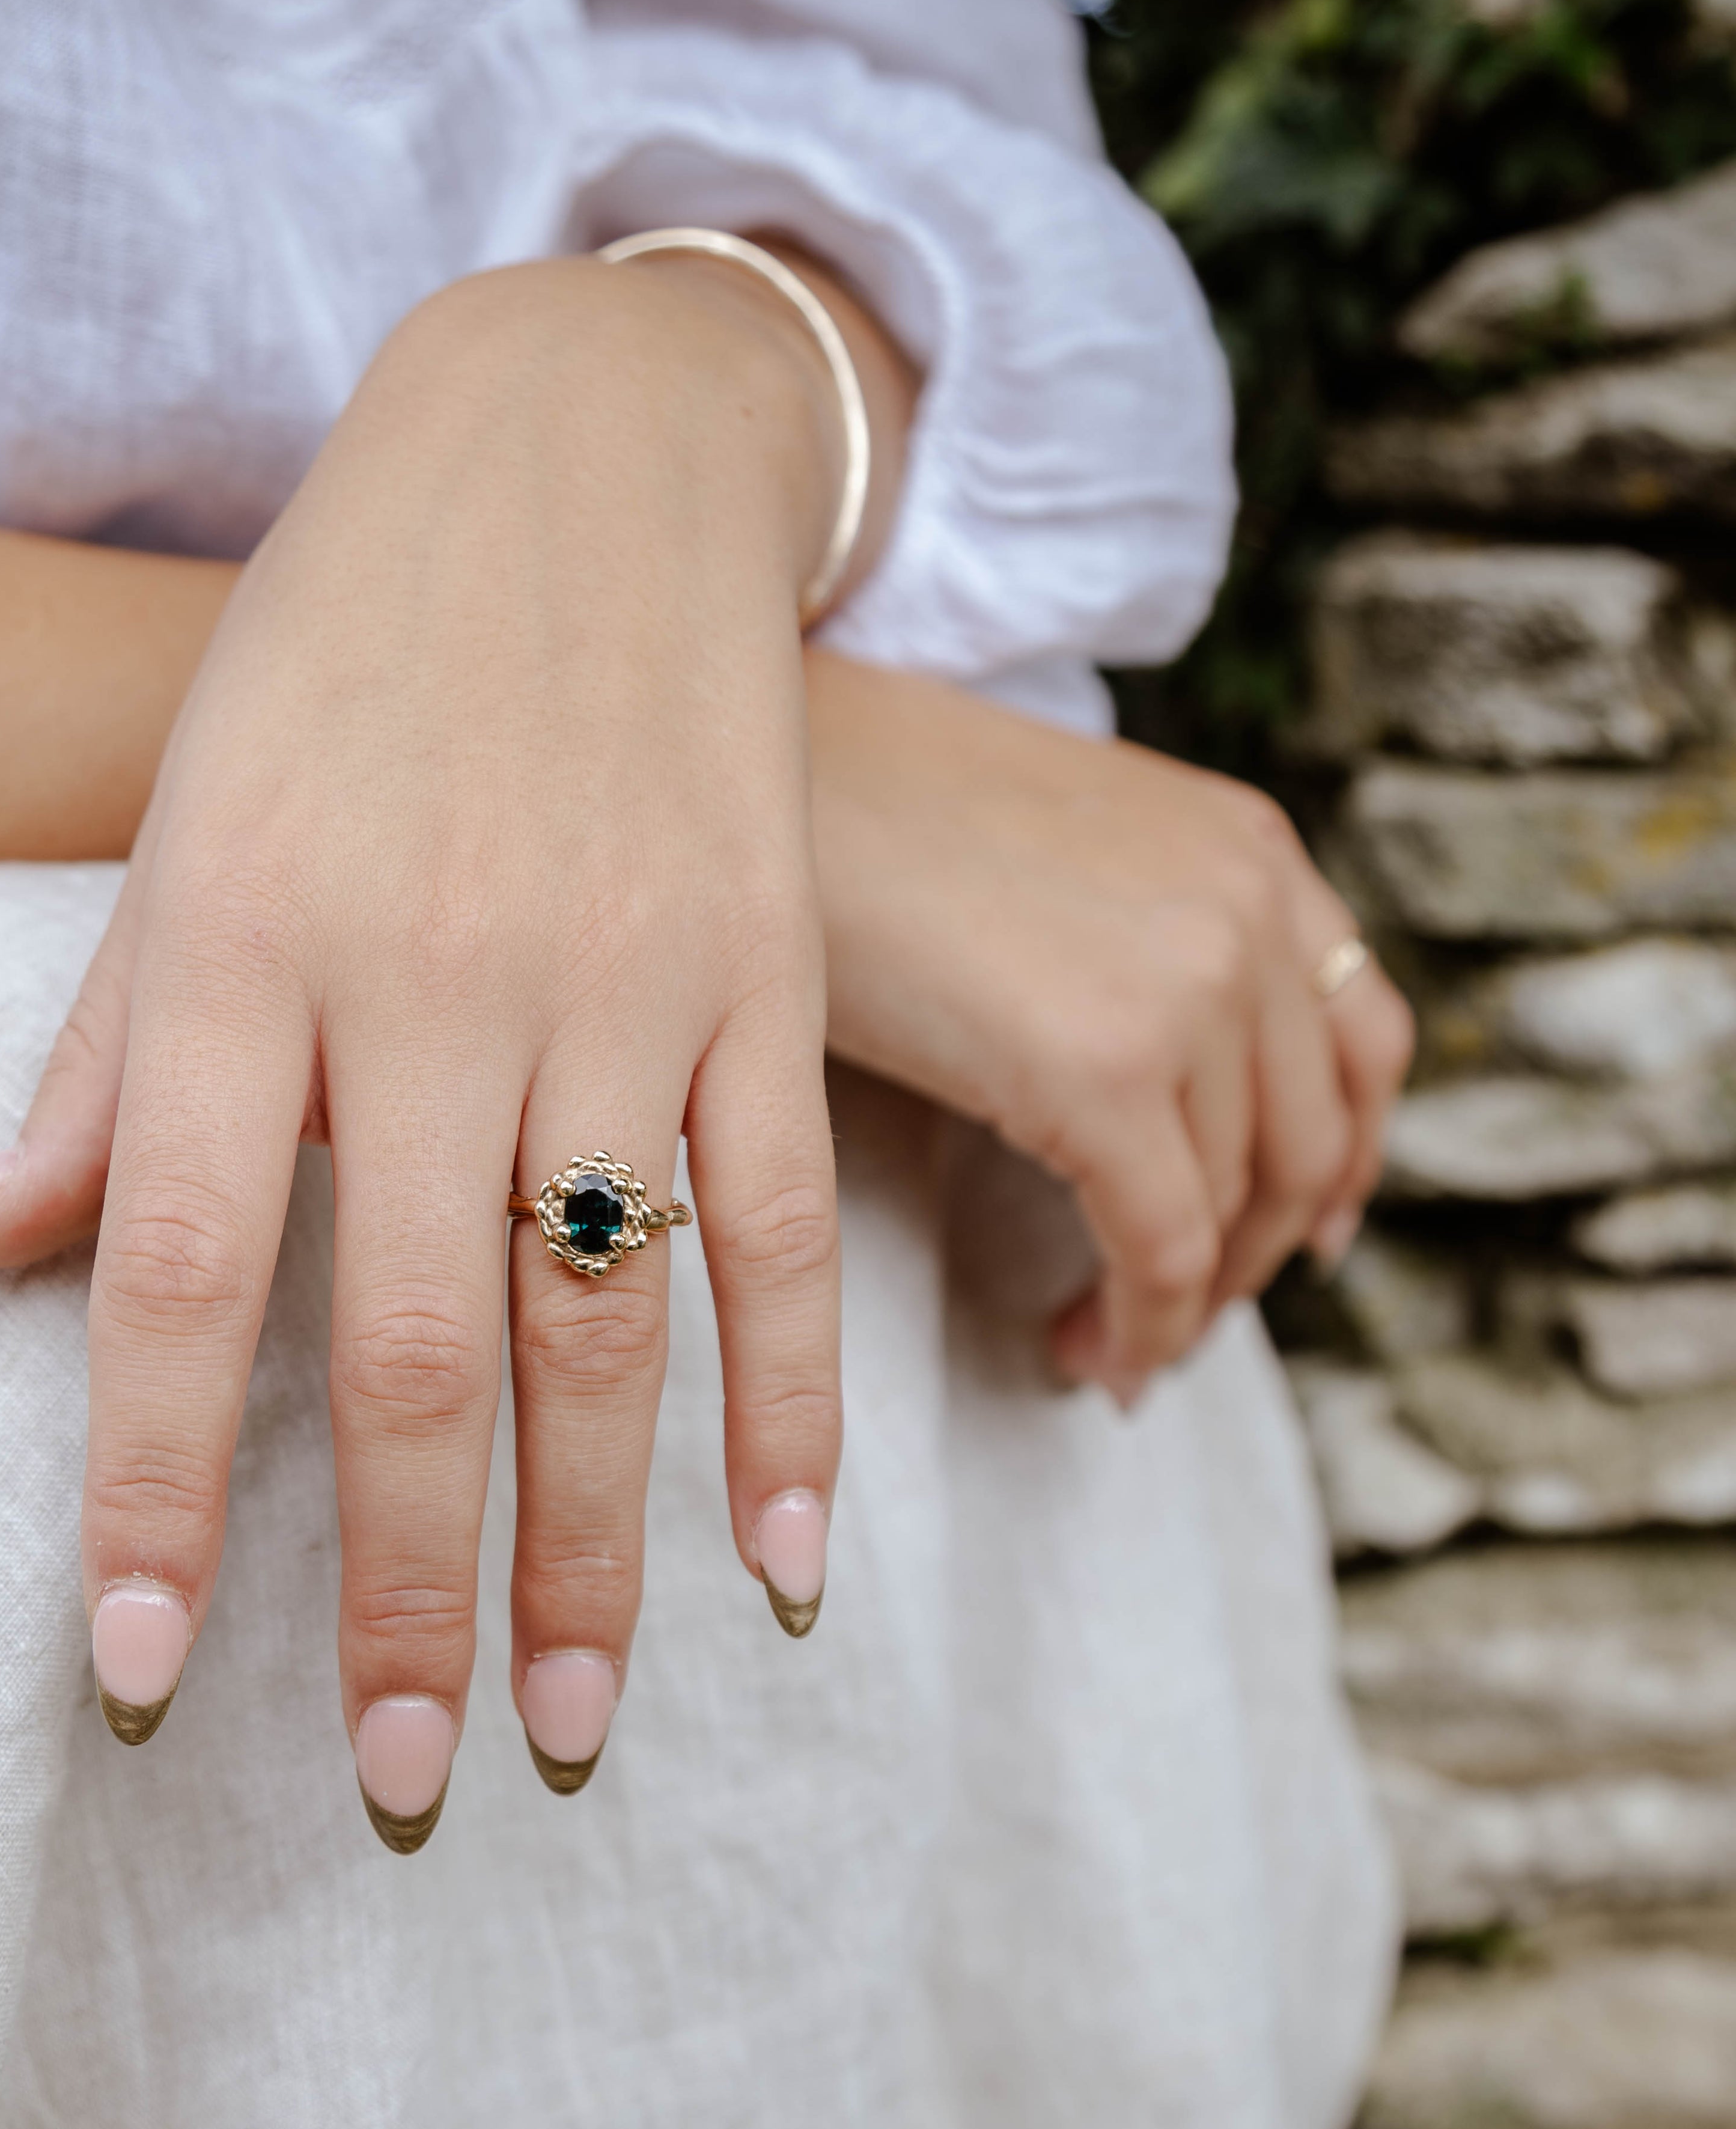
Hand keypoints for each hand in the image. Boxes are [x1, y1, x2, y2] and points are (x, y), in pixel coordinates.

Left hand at [0, 259, 854, 1835]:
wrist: (570, 447)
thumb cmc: (339, 660)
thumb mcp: (185, 833)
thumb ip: (99, 1068)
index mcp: (247, 945)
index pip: (187, 1270)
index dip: (159, 1492)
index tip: (142, 1682)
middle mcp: (434, 974)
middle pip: (419, 1335)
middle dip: (414, 1587)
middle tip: (413, 1778)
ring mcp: (620, 971)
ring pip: (613, 1313)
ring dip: (600, 1548)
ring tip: (577, 1729)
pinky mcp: (765, 966)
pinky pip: (789, 1219)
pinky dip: (798, 1404)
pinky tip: (792, 1570)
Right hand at [807, 653, 1412, 1404]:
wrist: (764, 778)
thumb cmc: (866, 814)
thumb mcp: (1062, 846)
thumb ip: (1145, 940)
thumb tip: (1160, 1086)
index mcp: (1248, 848)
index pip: (1364, 1037)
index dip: (1347, 1158)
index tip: (1304, 1232)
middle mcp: (1249, 911)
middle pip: (1312, 1142)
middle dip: (1253, 1255)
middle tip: (1176, 1315)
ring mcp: (1191, 988)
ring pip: (1241, 1209)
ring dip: (1185, 1306)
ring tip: (1111, 1344)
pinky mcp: (1106, 1070)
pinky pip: (1163, 1248)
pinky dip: (1138, 1326)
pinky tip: (1087, 1350)